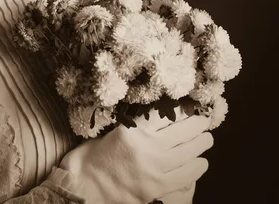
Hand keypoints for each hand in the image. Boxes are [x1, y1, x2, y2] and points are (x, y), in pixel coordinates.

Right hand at [59, 108, 212, 203]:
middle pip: (181, 131)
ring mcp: (153, 168)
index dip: (183, 110)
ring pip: (187, 152)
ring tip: (207, 139)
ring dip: (201, 144)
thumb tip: (168, 117)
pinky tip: (202, 162)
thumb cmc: (98, 154)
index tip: (191, 107)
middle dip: (197, 125)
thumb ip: (141, 126)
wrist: (87, 184)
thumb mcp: (117, 130)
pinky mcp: (157, 187)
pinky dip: (197, 167)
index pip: (166, 114)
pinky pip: (185, 175)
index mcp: (134, 129)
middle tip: (205, 121)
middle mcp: (146, 147)